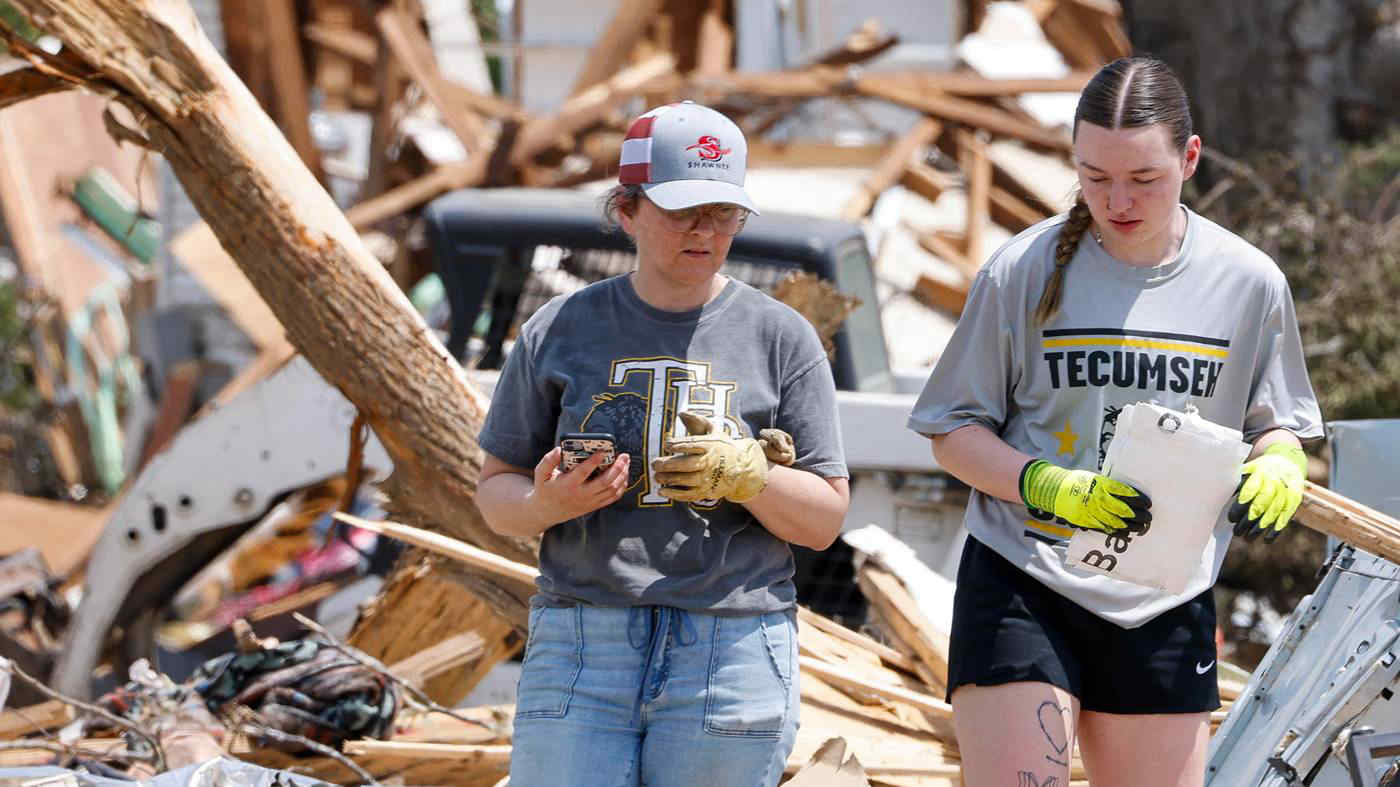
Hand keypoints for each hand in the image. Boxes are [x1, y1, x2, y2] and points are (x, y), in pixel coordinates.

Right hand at [527, 445, 630, 522]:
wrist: (546, 512)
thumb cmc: (545, 489)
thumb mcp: (541, 474)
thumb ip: (548, 460)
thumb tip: (560, 449)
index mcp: (568, 485)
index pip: (583, 472)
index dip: (594, 461)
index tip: (603, 450)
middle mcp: (581, 494)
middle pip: (605, 482)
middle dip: (617, 467)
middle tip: (624, 455)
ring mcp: (589, 502)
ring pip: (612, 490)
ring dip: (622, 475)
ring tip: (626, 462)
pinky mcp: (594, 506)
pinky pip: (613, 498)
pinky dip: (621, 487)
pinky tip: (624, 476)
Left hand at [652, 411, 787, 502]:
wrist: (742, 469)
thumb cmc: (723, 447)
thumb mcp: (714, 432)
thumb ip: (698, 422)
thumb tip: (681, 413)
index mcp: (710, 446)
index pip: (693, 445)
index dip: (679, 444)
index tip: (667, 444)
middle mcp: (709, 463)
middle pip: (686, 464)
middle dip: (669, 464)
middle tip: (654, 463)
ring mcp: (707, 479)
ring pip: (685, 480)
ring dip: (668, 479)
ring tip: (656, 476)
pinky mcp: (706, 492)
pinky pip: (688, 495)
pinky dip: (674, 494)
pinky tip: (662, 491)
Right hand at [1019, 459, 1151, 532]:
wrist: (1055, 489)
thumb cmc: (1077, 482)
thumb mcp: (1094, 479)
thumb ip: (1108, 486)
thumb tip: (1127, 493)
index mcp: (1102, 484)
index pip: (1125, 492)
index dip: (1138, 499)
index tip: (1148, 503)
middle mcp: (1098, 498)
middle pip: (1123, 509)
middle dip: (1138, 515)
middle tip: (1148, 518)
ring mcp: (1091, 510)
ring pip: (1115, 521)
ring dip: (1130, 526)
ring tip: (1140, 528)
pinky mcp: (1085, 520)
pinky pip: (1103, 528)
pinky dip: (1115, 531)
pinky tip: (1124, 533)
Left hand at [1230, 442, 1306, 541]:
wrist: (1288, 460)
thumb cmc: (1261, 468)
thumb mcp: (1248, 468)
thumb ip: (1237, 481)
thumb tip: (1219, 495)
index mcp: (1260, 473)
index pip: (1249, 491)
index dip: (1240, 506)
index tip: (1231, 518)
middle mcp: (1275, 481)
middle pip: (1261, 504)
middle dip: (1248, 520)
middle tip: (1237, 531)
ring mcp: (1286, 491)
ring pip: (1273, 512)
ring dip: (1261, 527)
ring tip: (1248, 538)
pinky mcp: (1295, 499)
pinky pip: (1286, 516)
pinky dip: (1277, 529)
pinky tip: (1267, 539)